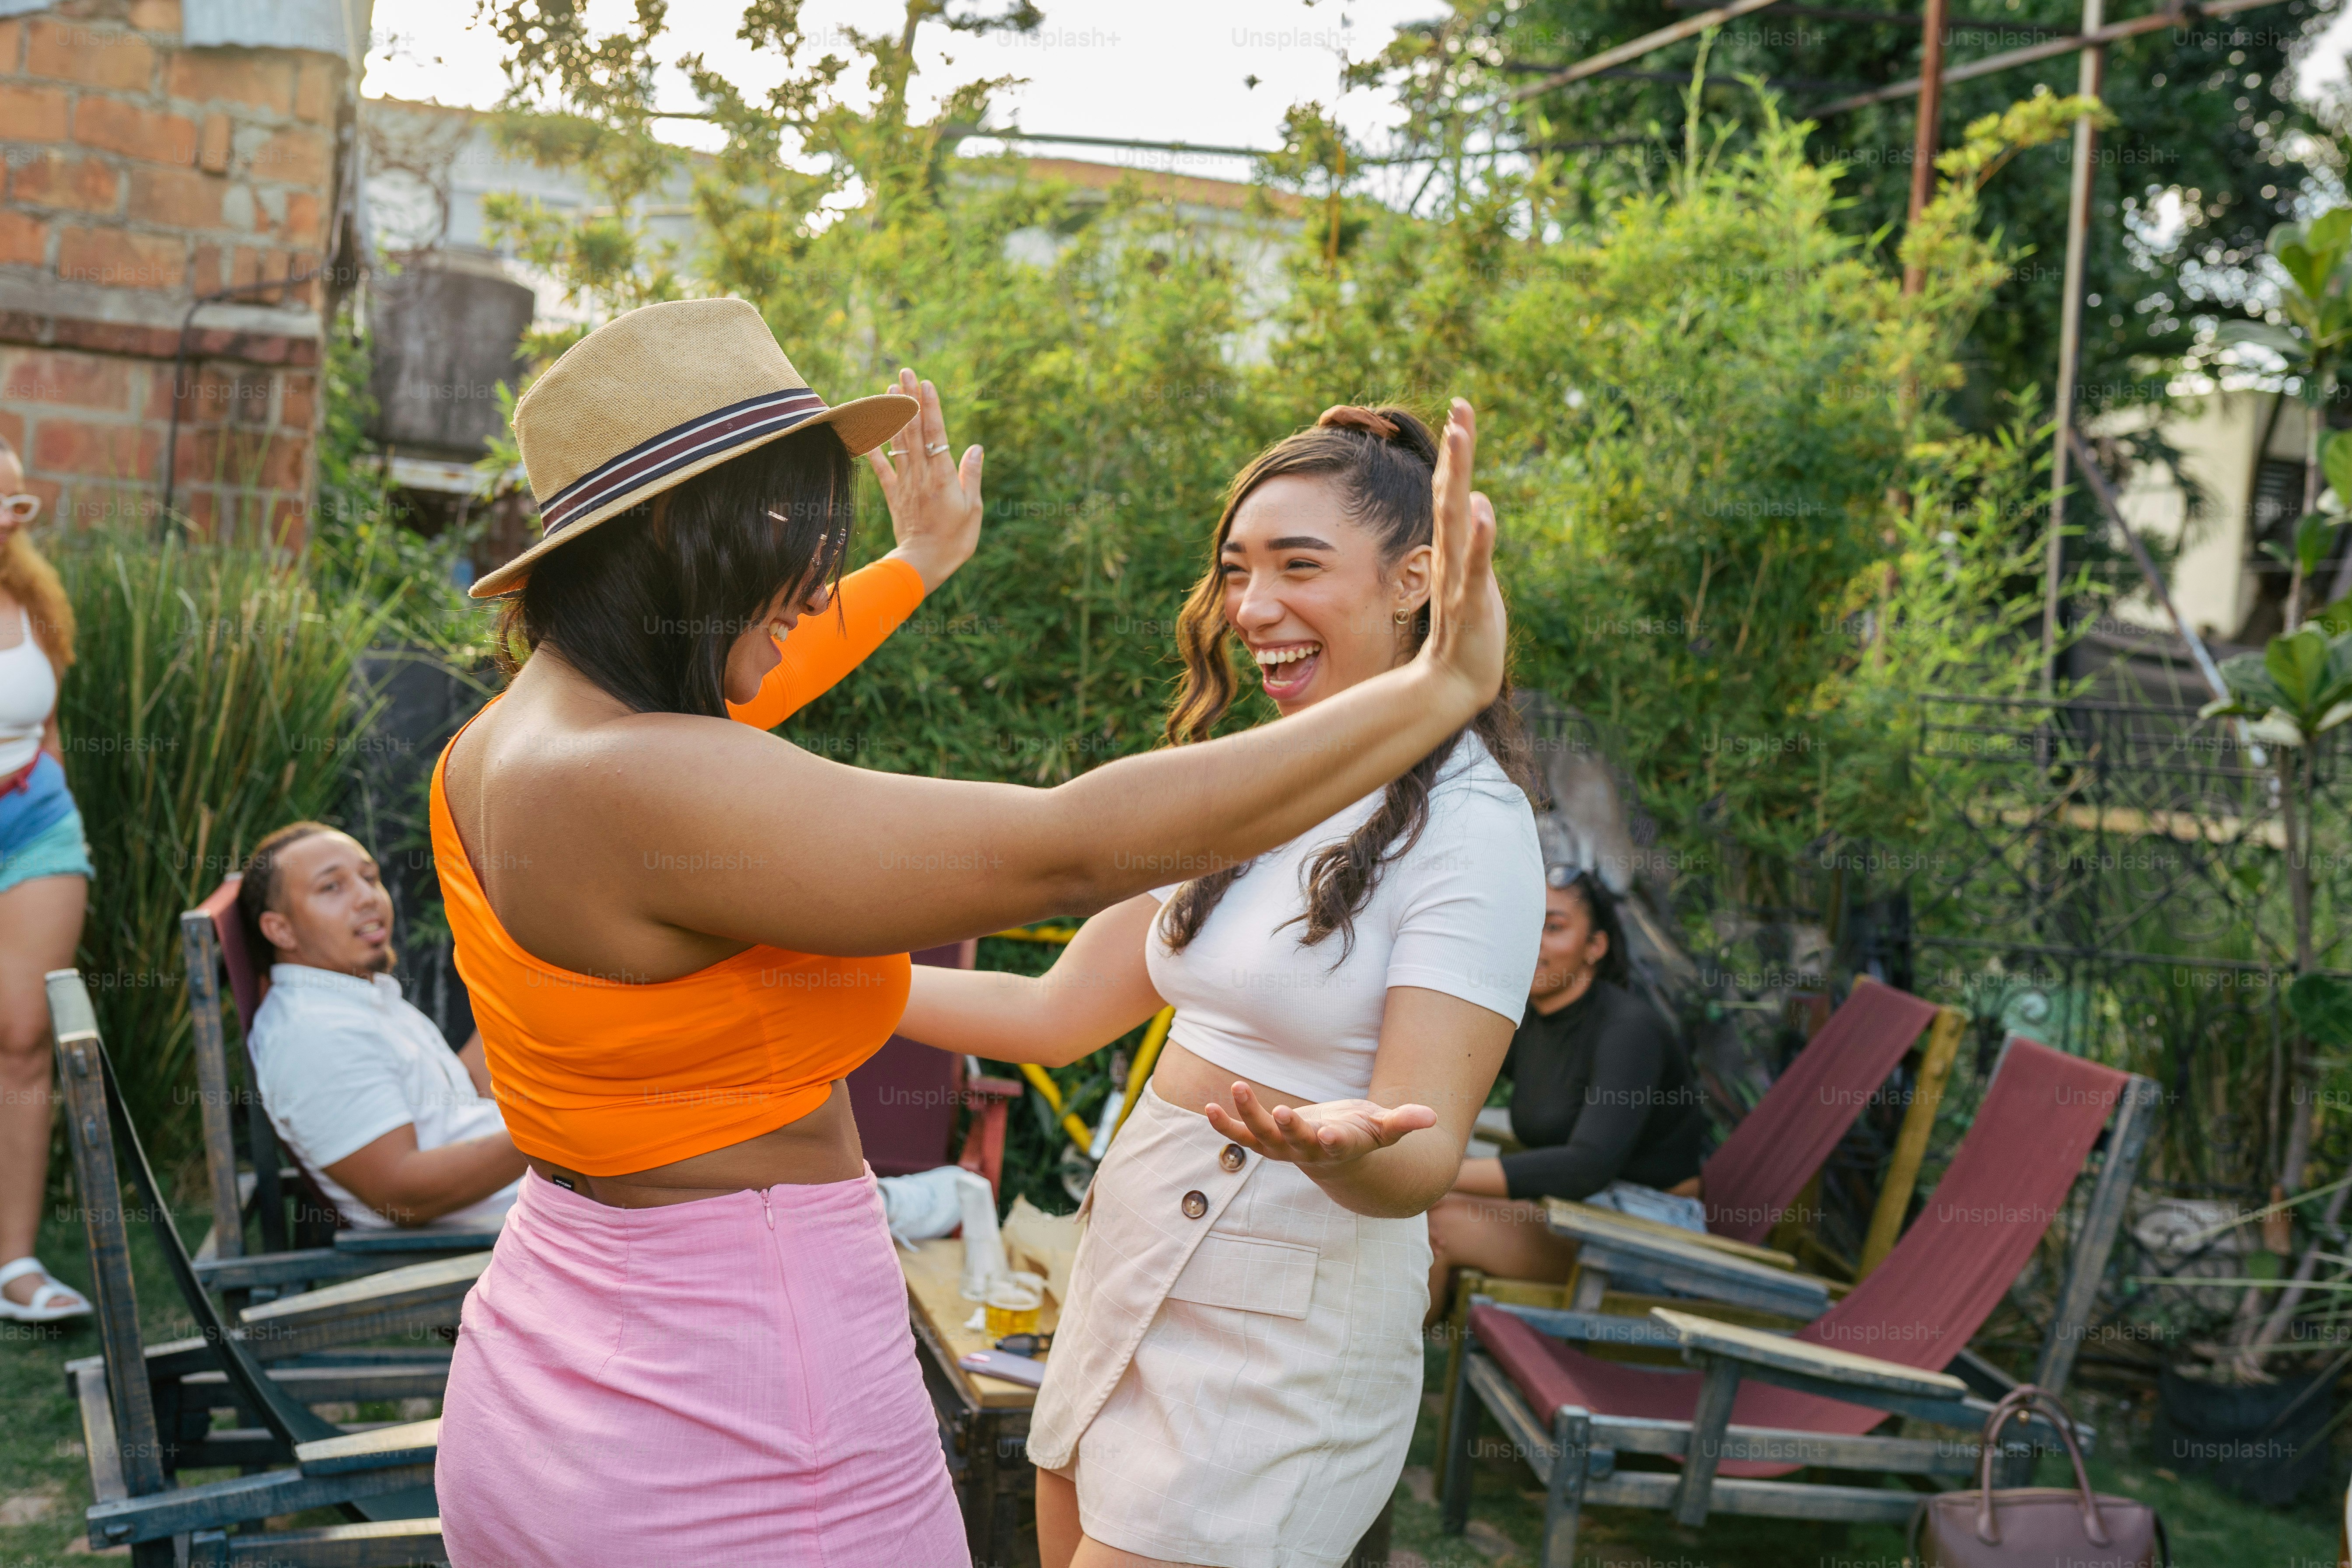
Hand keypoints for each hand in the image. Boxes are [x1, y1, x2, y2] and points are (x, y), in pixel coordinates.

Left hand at [865, 368, 983, 593]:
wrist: (925, 564)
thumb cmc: (956, 539)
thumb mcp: (973, 508)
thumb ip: (971, 476)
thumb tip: (975, 447)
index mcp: (943, 476)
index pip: (936, 434)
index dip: (930, 407)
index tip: (925, 383)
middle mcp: (921, 475)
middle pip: (914, 430)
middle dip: (909, 399)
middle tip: (904, 372)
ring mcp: (905, 484)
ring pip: (898, 442)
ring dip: (893, 414)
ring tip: (889, 389)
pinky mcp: (894, 495)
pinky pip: (882, 468)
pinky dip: (874, 448)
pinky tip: (867, 430)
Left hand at [1203, 1082, 1436, 1169]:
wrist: (1334, 1158)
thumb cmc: (1362, 1136)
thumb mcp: (1384, 1129)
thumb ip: (1403, 1123)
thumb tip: (1432, 1117)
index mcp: (1340, 1147)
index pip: (1337, 1146)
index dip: (1332, 1140)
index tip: (1329, 1133)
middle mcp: (1308, 1151)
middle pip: (1295, 1142)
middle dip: (1288, 1128)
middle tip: (1280, 1111)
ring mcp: (1283, 1148)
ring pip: (1263, 1137)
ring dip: (1248, 1115)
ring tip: (1236, 1088)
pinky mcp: (1266, 1141)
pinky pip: (1241, 1136)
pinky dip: (1224, 1125)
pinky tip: (1208, 1107)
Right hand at [1415, 399, 1504, 711]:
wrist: (1454, 684)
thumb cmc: (1468, 632)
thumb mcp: (1476, 578)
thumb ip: (1475, 542)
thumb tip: (1479, 500)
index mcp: (1453, 549)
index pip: (1452, 491)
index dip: (1457, 451)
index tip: (1460, 408)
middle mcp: (1450, 556)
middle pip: (1449, 494)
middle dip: (1456, 451)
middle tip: (1459, 407)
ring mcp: (1457, 578)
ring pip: (1455, 520)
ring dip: (1458, 477)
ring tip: (1460, 437)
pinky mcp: (1469, 603)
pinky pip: (1474, 567)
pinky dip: (1479, 539)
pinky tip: (1483, 509)